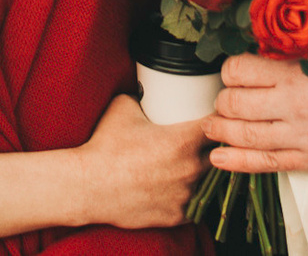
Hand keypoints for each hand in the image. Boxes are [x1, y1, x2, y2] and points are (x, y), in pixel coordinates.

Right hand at [71, 93, 207, 228]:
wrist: (88, 186)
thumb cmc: (105, 146)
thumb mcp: (124, 107)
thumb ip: (144, 97)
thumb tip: (149, 91)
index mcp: (183, 141)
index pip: (217, 126)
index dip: (218, 120)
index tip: (213, 117)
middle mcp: (190, 169)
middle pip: (218, 155)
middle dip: (212, 148)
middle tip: (200, 141)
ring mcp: (185, 195)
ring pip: (207, 182)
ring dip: (201, 173)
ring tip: (186, 165)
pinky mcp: (177, 216)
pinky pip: (193, 205)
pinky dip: (189, 196)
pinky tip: (177, 187)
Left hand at [205, 54, 307, 174]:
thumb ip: (288, 60)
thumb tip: (253, 60)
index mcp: (297, 72)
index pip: (240, 69)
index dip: (229, 72)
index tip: (232, 75)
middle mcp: (293, 103)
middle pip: (235, 103)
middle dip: (222, 102)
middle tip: (222, 102)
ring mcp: (299, 135)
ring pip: (244, 135)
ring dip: (220, 131)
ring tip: (211, 127)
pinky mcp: (307, 160)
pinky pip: (263, 163)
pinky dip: (236, 162)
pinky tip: (218, 158)